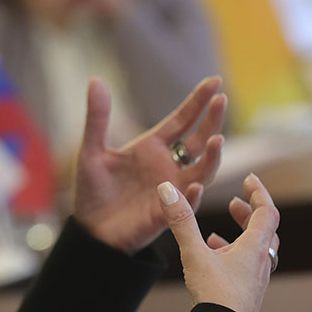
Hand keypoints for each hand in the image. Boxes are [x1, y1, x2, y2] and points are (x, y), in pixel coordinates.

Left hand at [73, 76, 226, 253]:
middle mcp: (168, 165)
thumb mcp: (91, 151)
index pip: (182, 120)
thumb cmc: (92, 190)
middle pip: (198, 140)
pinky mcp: (168, 213)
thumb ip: (97, 118)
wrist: (90, 230)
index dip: (198, 102)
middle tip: (222, 100)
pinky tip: (196, 185)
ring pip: (202, 171)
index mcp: (153, 147)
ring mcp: (172, 189)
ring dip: (211, 157)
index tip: (215, 81)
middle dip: (212, 120)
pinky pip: (186, 204)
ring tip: (216, 139)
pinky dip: (193, 195)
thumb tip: (95, 81)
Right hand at [157, 174, 280, 311]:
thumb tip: (168, 190)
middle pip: (264, 231)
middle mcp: (260, 263)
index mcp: (255, 249)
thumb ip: (181, 221)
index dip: (259, 193)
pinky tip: (212, 261)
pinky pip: (245, 268)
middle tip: (235, 203)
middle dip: (249, 213)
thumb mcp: (194, 253)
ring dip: (240, 236)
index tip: (250, 179)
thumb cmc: (216, 298)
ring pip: (255, 251)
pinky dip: (232, 256)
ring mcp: (255, 281)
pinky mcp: (246, 294)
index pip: (267, 212)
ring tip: (217, 234)